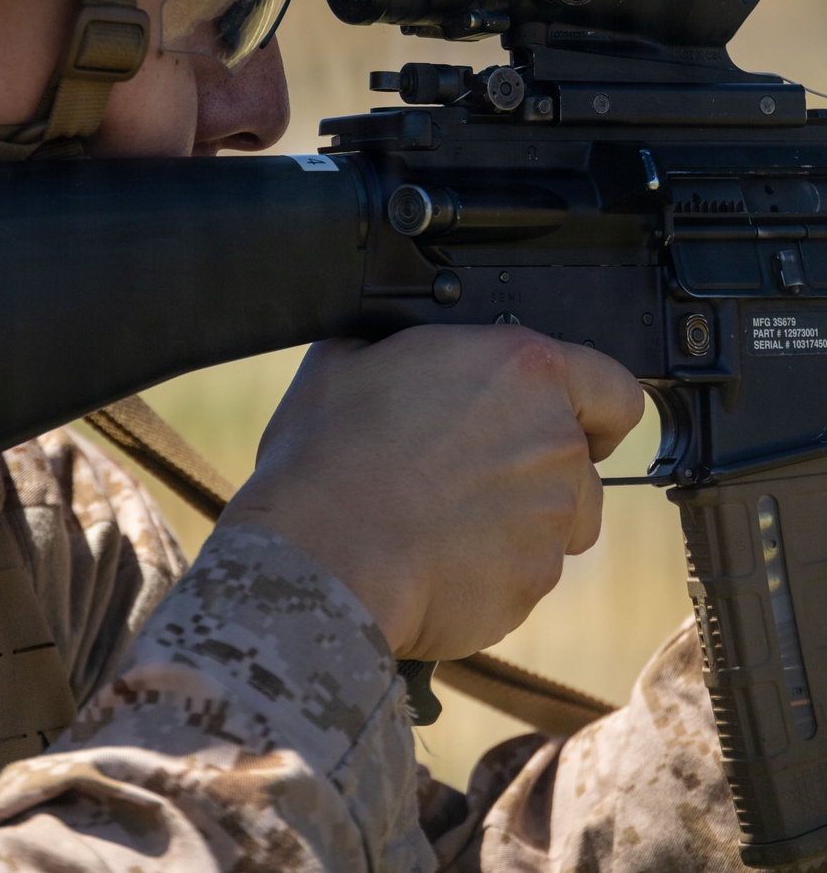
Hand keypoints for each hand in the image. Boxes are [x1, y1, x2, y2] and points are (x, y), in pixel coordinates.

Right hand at [217, 325, 642, 660]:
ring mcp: (550, 521)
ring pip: (557, 524)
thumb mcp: (351, 357)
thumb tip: (398, 346)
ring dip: (517, 524)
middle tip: (463, 472)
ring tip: (442, 521)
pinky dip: (490, 573)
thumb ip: (409, 346)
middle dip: (535, 470)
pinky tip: (430, 560)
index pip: (613, 389)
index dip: (592, 408)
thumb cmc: (328, 454)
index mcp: (523, 370)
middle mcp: (554, 443)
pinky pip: (523, 577)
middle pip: (579, 462)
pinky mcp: (530, 585)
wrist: (317, 555)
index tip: (566, 420)